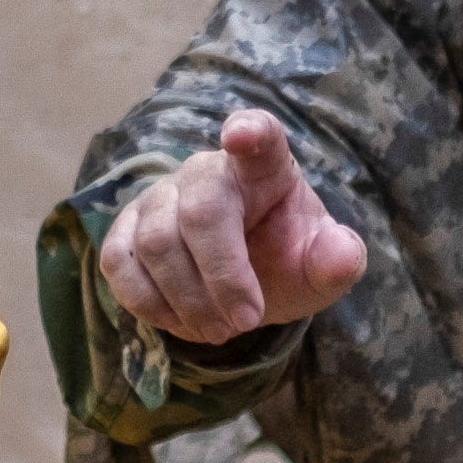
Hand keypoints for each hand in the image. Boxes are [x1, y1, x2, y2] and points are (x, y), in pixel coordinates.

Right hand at [95, 111, 368, 345]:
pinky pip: (119, 262)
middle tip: (246, 322)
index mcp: (264, 167)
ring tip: (220, 330)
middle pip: (200, 211)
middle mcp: (205, 171)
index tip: (244, 134)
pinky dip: (151, 304)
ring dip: (189, 301)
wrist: (242, 284)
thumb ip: (336, 261)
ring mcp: (159, 197)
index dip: (250, 132)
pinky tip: (183, 321)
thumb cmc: (283, 261)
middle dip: (222, 277)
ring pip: (156, 242)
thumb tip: (343, 255)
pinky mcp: (124, 230)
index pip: (259, 136)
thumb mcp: (319, 269)